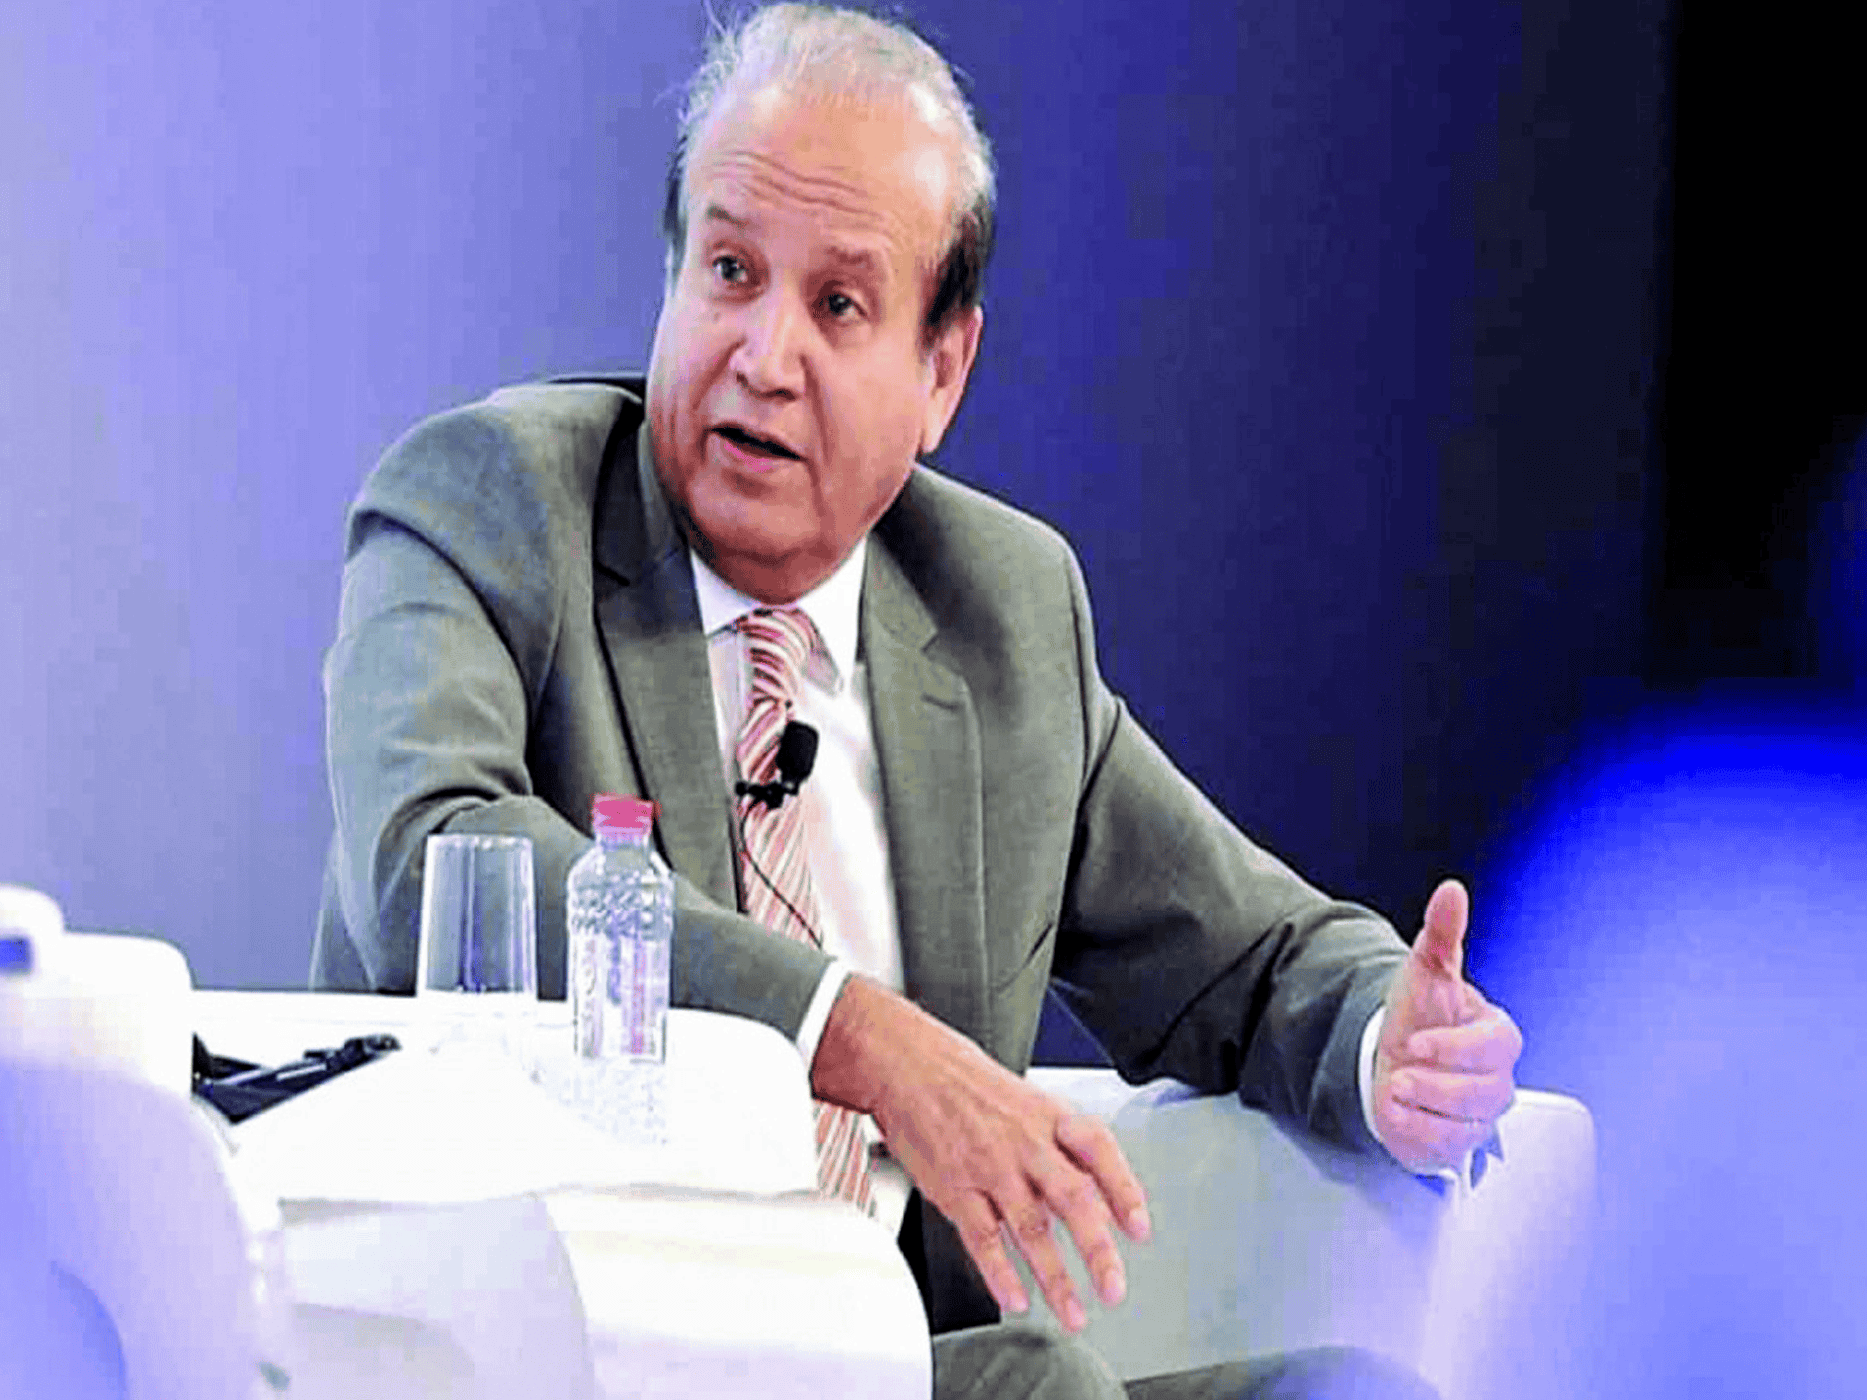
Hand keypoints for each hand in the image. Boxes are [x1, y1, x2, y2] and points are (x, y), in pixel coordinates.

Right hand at [812, 977, 1151, 1332]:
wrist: (909, 1065)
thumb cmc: (969, 1086)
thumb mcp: (1028, 1102)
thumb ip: (1061, 1149)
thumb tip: (1098, 1195)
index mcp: (1050, 1117)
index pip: (1100, 1151)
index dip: (1125, 1190)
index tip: (1140, 1229)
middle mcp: (1026, 1143)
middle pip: (1073, 1198)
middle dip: (1098, 1250)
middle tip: (1114, 1288)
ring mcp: (990, 1167)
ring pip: (1030, 1229)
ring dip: (1055, 1278)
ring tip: (1072, 1313)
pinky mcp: (955, 1188)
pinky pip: (983, 1237)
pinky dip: (1000, 1272)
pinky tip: (1015, 1298)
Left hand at [1372, 879, 1522, 1172]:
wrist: (1388, 1057)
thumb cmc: (1417, 1014)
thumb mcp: (1425, 969)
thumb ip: (1442, 932)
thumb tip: (1451, 891)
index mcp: (1496, 1036)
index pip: (1496, 1046)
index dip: (1456, 1048)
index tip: (1417, 1042)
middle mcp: (1496, 1079)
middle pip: (1485, 1092)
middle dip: (1435, 1081)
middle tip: (1401, 1068)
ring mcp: (1480, 1116)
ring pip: (1467, 1124)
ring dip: (1422, 1106)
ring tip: (1397, 1087)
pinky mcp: (1458, 1144)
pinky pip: (1447, 1149)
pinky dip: (1416, 1132)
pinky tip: (1399, 1112)